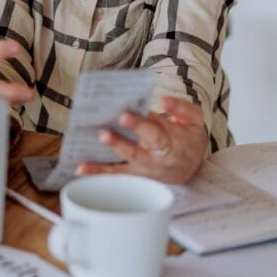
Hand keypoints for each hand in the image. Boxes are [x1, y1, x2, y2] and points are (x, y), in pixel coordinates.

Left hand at [76, 96, 207, 183]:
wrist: (193, 167)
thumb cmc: (189, 138)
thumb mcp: (195, 119)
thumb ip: (181, 107)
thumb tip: (163, 99)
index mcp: (172, 141)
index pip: (155, 132)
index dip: (140, 124)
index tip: (124, 114)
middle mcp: (157, 158)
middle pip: (138, 151)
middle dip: (120, 143)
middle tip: (103, 133)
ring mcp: (145, 170)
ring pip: (124, 168)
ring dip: (104, 164)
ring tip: (85, 159)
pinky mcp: (136, 177)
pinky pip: (116, 177)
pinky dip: (99, 173)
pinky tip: (80, 169)